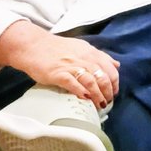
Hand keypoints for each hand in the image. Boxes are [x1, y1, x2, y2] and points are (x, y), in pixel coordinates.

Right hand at [0, 21, 118, 109]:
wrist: (34, 46)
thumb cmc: (58, 49)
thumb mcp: (83, 47)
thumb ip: (100, 57)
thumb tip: (116, 65)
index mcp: (91, 52)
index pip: (110, 69)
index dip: (114, 83)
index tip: (113, 93)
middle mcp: (83, 59)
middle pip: (103, 77)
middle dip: (108, 92)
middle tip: (107, 102)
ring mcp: (70, 66)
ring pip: (91, 82)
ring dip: (98, 96)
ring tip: (99, 105)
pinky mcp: (57, 74)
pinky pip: (72, 83)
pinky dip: (81, 91)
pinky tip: (85, 99)